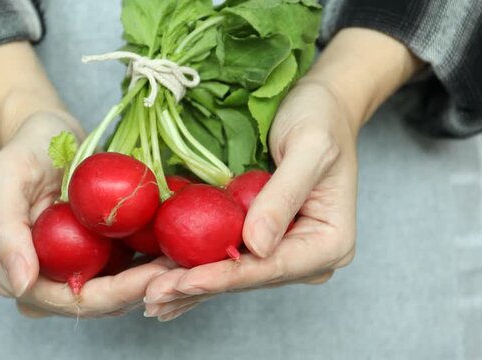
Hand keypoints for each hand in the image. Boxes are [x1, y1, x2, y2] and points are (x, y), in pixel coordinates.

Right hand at [0, 41, 177, 317]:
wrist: (49, 132)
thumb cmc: (25, 149)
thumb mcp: (6, 177)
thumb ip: (5, 230)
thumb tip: (21, 285)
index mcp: (20, 274)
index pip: (74, 301)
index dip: (117, 294)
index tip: (156, 275)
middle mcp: (50, 281)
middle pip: (105, 302)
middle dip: (147, 289)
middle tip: (186, 268)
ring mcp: (78, 269)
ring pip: (123, 290)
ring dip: (157, 279)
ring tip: (190, 259)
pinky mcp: (100, 255)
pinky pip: (131, 267)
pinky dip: (155, 261)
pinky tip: (182, 246)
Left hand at [143, 81, 355, 319]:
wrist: (320, 106)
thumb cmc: (320, 119)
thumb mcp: (309, 149)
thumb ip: (283, 196)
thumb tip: (256, 246)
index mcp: (329, 242)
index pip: (270, 267)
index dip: (224, 276)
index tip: (184, 281)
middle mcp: (308, 257)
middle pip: (246, 278)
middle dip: (198, 287)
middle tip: (152, 296)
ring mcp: (285, 252)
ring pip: (231, 276)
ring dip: (189, 287)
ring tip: (151, 300)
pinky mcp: (263, 241)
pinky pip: (226, 260)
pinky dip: (196, 273)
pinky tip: (166, 288)